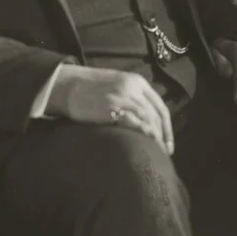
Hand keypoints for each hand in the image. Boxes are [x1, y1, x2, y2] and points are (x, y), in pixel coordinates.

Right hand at [48, 65, 173, 154]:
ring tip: (157, 153)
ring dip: (155, 137)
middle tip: (165, 153)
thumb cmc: (91, 90)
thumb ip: (132, 99)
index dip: (167, 127)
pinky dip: (142, 132)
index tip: (169, 144)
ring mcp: (122, 96)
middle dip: (163, 135)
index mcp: (137, 82)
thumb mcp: (118, 87)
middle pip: (155, 114)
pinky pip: (133, 121)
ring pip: (147, 118)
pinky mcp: (111, 106)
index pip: (160, 107)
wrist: (67, 85)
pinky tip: (145, 143)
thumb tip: (145, 123)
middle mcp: (133, 87)